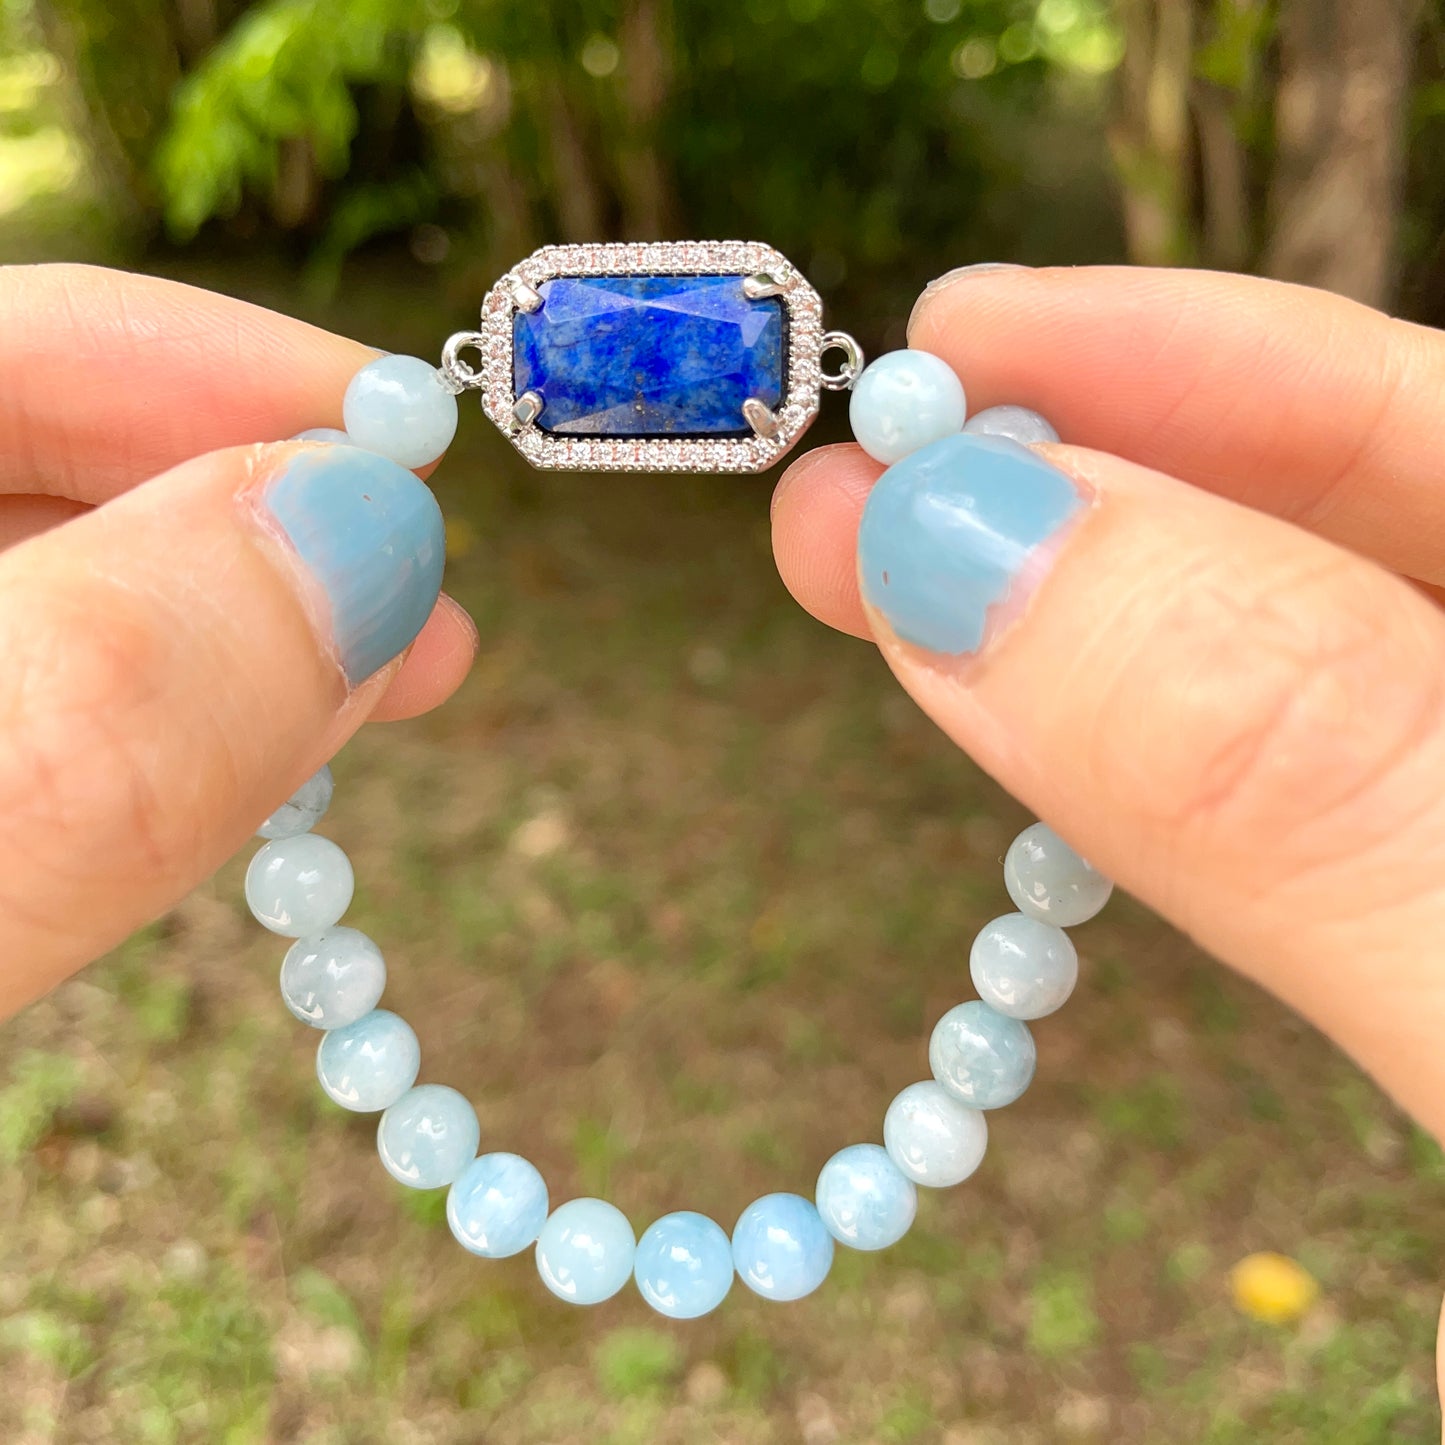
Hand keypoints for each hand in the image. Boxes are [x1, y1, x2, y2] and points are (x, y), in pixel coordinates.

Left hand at [0, 264, 473, 1014]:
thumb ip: (109, 693)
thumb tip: (360, 530)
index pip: (5, 343)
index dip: (231, 365)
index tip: (427, 438)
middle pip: (32, 462)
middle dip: (256, 512)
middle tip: (428, 598)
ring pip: (56, 596)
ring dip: (229, 628)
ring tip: (379, 680)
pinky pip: (43, 704)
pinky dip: (158, 725)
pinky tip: (245, 756)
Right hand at [773, 264, 1444, 1146]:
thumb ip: (1299, 769)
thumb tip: (964, 550)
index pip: (1409, 409)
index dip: (1156, 349)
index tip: (930, 345)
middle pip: (1332, 523)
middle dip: (1079, 487)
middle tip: (853, 497)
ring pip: (1281, 667)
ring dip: (1080, 630)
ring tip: (902, 598)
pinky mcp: (1428, 928)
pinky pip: (1285, 806)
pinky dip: (1144, 775)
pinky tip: (1044, 748)